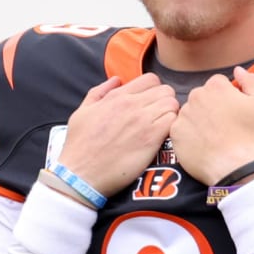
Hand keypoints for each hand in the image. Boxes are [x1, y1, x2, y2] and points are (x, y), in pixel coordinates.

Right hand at [58, 74, 178, 196]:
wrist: (81, 174)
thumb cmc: (79, 146)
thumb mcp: (82, 112)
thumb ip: (99, 92)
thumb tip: (116, 80)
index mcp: (117, 96)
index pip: (151, 79)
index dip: (155, 90)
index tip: (151, 104)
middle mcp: (132, 105)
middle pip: (166, 90)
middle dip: (166, 102)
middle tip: (160, 117)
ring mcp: (143, 120)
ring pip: (173, 104)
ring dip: (171, 115)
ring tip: (163, 128)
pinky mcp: (151, 138)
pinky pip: (174, 122)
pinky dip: (173, 128)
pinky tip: (164, 139)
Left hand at [169, 66, 253, 184]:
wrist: (237, 169)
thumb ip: (252, 81)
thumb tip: (238, 70)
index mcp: (216, 86)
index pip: (218, 83)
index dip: (228, 97)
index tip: (234, 113)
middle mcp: (195, 96)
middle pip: (202, 96)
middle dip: (211, 107)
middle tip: (225, 127)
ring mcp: (183, 116)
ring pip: (191, 113)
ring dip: (200, 121)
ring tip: (214, 138)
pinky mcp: (175, 135)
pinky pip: (181, 130)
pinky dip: (190, 136)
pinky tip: (203, 146)